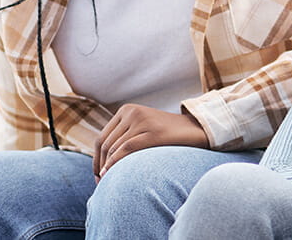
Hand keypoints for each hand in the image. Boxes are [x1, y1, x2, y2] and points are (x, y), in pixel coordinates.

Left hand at [93, 104, 209, 178]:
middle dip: (99, 165)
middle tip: (100, 182)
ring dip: (106, 167)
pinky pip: (126, 149)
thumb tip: (103, 162)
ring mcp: (141, 120)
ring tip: (106, 182)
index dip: (96, 159)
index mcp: (126, 110)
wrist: (195, 129)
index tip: (97, 175)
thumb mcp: (143, 131)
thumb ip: (125, 138)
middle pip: (105, 143)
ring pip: (113, 147)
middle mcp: (131, 112)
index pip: (101, 137)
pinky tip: (110, 174)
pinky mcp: (151, 131)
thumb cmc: (168, 136)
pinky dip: (115, 162)